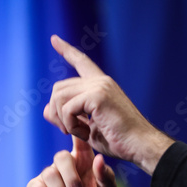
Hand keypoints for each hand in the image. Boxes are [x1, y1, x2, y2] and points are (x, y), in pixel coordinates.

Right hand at [26, 137, 116, 186]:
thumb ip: (106, 178)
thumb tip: (99, 158)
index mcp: (84, 163)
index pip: (79, 142)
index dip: (77, 131)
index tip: (77, 124)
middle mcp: (64, 167)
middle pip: (61, 157)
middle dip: (71, 178)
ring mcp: (48, 177)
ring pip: (50, 175)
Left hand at [44, 36, 173, 174]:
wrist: (140, 146)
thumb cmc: (120, 141)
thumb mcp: (88, 129)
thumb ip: (68, 118)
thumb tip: (46, 109)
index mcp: (101, 86)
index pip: (81, 62)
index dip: (67, 51)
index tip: (54, 40)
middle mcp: (101, 81)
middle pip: (59, 88)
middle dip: (56, 113)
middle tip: (68, 131)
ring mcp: (100, 86)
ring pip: (59, 96)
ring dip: (63, 120)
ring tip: (79, 133)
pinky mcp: (98, 96)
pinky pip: (68, 108)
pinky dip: (70, 125)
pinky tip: (84, 133)